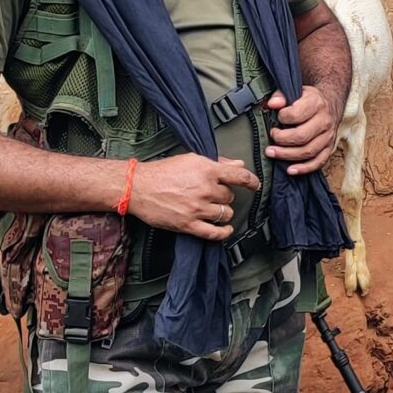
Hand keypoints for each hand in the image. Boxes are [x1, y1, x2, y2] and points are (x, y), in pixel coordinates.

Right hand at [128, 154, 260, 239]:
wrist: (137, 187)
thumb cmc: (162, 171)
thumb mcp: (191, 159)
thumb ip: (217, 162)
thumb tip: (239, 164)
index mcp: (207, 169)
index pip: (239, 176)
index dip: (252, 181)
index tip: (255, 185)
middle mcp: (204, 189)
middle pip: (230, 196)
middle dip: (224, 195)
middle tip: (212, 194)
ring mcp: (197, 208)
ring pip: (225, 213)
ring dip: (223, 212)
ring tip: (213, 209)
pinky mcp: (188, 224)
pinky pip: (214, 233)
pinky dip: (223, 233)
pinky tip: (226, 230)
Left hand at [266, 85, 340, 175]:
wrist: (329, 103)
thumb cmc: (309, 100)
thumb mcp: (296, 92)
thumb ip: (281, 96)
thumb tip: (272, 104)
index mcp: (316, 104)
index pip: (296, 114)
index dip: (282, 117)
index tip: (277, 117)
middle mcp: (324, 121)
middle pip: (302, 136)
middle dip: (281, 140)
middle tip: (271, 137)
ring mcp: (328, 136)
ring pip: (308, 151)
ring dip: (287, 155)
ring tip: (272, 153)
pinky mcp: (329, 148)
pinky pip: (319, 162)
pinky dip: (304, 168)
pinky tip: (291, 170)